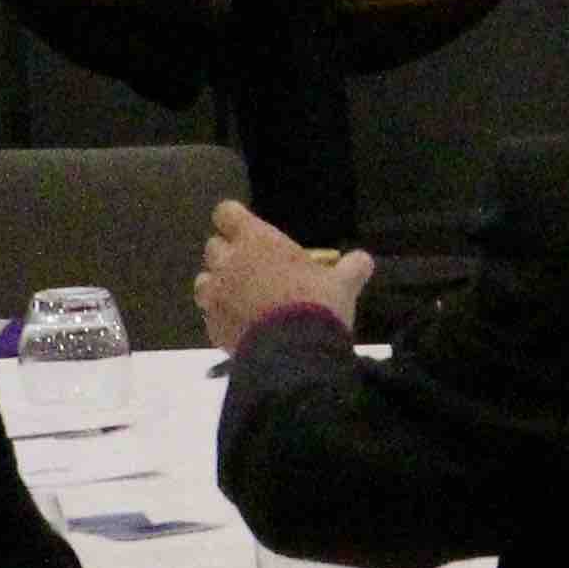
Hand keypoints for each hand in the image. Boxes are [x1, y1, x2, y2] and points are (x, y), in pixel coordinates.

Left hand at [196, 199, 369, 352]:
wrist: (295, 353)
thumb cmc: (317, 305)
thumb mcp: (343, 284)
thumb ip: (352, 268)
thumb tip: (364, 259)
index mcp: (256, 241)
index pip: (226, 213)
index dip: (234, 220)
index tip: (247, 231)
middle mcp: (229, 262)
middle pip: (213, 246)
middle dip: (228, 255)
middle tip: (252, 269)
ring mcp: (216, 294)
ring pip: (204, 280)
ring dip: (218, 285)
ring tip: (241, 298)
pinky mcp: (212, 324)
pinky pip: (209, 314)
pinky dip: (221, 316)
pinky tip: (241, 326)